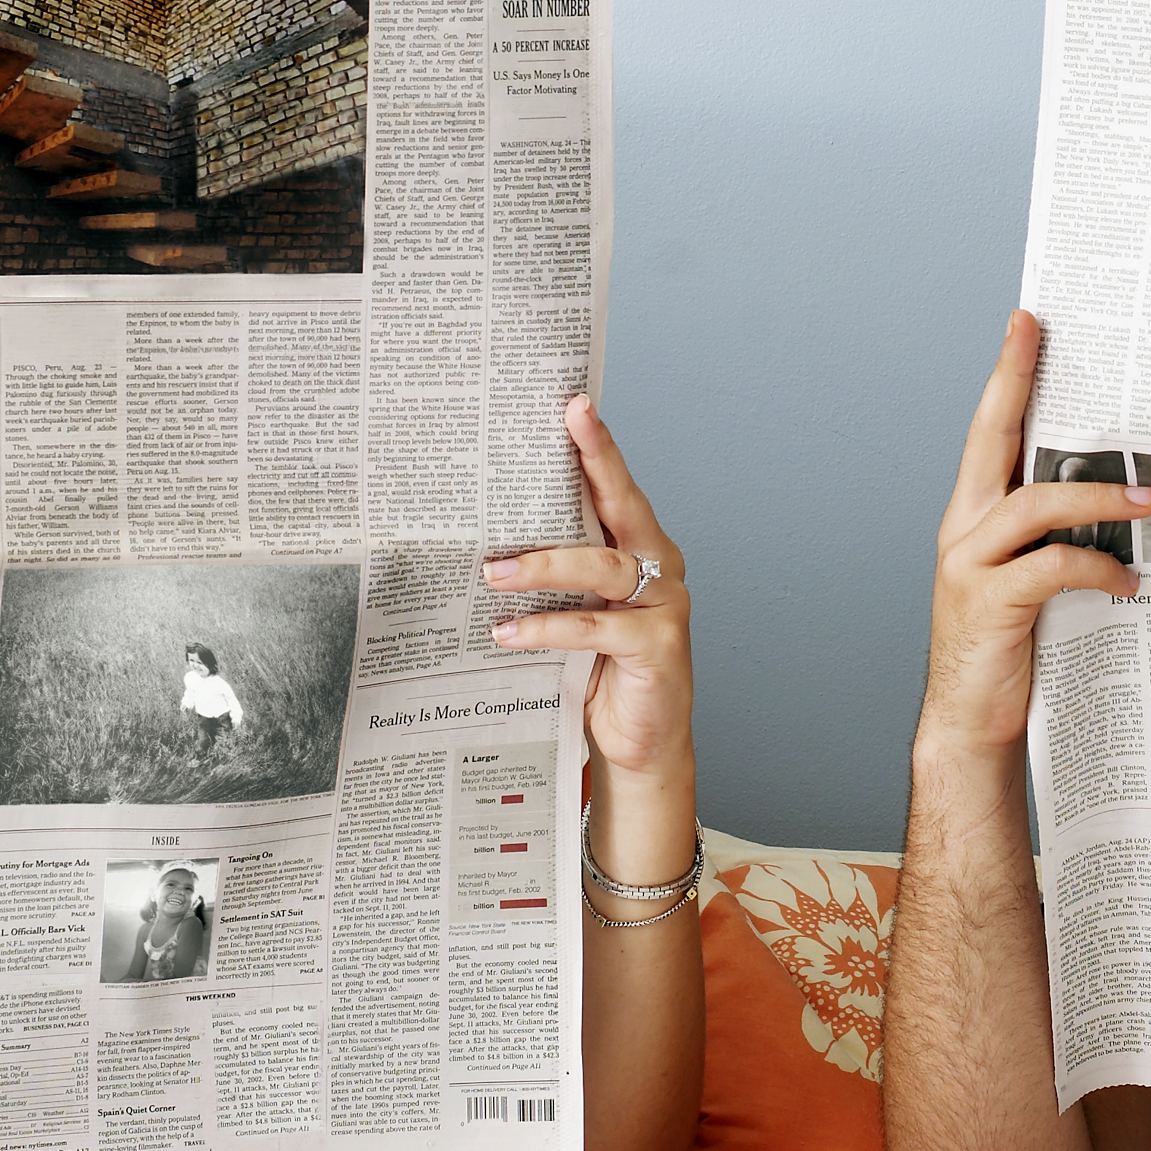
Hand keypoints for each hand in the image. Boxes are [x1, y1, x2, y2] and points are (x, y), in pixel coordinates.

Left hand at [487, 397, 693, 795]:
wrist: (638, 746)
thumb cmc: (599, 673)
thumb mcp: (574, 612)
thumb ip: (554, 577)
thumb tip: (485, 542)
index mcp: (639, 548)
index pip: (616, 488)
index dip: (599, 445)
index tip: (575, 404)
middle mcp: (659, 566)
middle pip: (624, 506)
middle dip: (594, 462)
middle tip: (564, 426)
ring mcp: (664, 605)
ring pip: (602, 568)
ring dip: (542, 565)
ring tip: (492, 572)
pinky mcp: (658, 646)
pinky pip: (595, 627)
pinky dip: (548, 628)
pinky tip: (508, 633)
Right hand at [915, 310, 1141, 766]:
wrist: (970, 724)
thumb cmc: (1010, 647)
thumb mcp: (1031, 577)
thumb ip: (1057, 533)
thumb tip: (1124, 491)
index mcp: (975, 515)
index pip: (988, 430)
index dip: (1006, 374)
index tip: (1026, 322)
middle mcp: (964, 528)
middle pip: (990, 438)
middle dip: (1016, 382)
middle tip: (1040, 334)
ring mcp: (970, 564)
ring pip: (1035, 503)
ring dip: (1099, 496)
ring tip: (1149, 499)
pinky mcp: (991, 603)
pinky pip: (1052, 566)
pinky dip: (1097, 567)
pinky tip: (1129, 580)